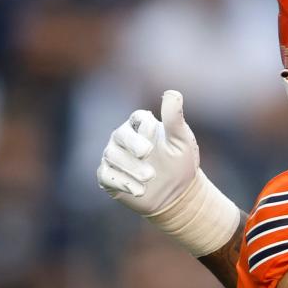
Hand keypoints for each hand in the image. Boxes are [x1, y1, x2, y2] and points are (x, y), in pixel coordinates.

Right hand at [96, 90, 200, 216]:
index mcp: (142, 126)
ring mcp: (114, 157)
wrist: (178, 195)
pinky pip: (106, 176)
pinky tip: (139, 190)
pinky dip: (122, 182)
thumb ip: (174, 118)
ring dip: (131, 167)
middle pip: (120, 135)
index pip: (137, 118)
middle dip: (133, 145)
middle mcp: (124, 138)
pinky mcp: (109, 177)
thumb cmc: (181, 163)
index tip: (155, 135)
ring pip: (112, 156)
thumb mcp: (182, 140)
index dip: (144, 127)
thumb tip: (172, 93)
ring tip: (150, 177)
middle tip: (148, 155)